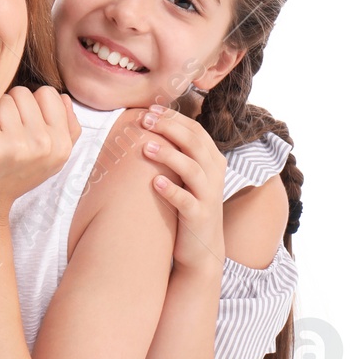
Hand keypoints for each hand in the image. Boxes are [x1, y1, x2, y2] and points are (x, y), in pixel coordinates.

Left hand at [0, 86, 80, 225]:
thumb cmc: (10, 177)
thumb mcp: (50, 158)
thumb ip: (65, 128)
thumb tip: (63, 98)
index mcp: (62, 146)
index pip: (49, 94)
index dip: (30, 106)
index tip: (21, 128)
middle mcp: (44, 145)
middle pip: (23, 93)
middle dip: (10, 109)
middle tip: (3, 136)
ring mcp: (18, 145)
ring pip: (3, 99)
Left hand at [139, 104, 226, 273]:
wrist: (201, 248)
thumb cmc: (188, 206)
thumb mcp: (187, 177)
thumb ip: (178, 154)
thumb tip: (150, 127)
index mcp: (212, 161)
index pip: (196, 131)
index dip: (174, 118)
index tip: (149, 109)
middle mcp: (214, 175)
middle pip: (195, 144)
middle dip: (170, 129)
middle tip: (145, 120)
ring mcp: (208, 196)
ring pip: (193, 169)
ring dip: (169, 156)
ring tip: (146, 148)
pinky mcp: (199, 217)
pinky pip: (187, 201)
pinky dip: (171, 190)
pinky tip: (154, 183)